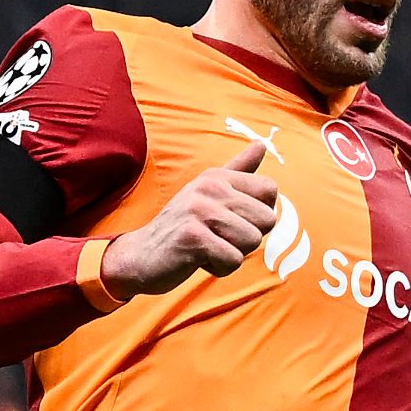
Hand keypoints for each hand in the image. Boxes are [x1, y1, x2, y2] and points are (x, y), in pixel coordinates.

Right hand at [99, 141, 278, 296]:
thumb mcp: (208, 192)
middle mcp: (209, 187)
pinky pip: (233, 260)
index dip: (258, 214)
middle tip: (217, 238)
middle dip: (247, 238)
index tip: (231, 220)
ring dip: (232, 254)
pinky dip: (220, 267)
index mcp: (217, 176)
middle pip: (267, 220)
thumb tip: (261, 143)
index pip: (270, 190)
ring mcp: (200, 210)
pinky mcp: (193, 237)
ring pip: (252, 241)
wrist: (140, 255)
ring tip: (207, 248)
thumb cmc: (181, 227)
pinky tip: (198, 259)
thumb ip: (237, 170)